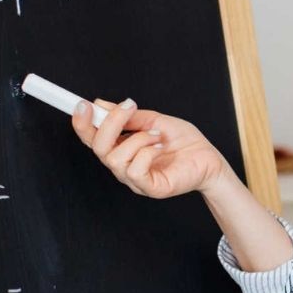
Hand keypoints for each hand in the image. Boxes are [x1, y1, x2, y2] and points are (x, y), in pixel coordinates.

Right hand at [71, 98, 230, 197]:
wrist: (209, 158)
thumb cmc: (184, 142)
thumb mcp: (154, 120)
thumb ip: (128, 116)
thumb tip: (101, 104)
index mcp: (122, 149)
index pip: (93, 139)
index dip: (82, 123)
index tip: (82, 104)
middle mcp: (124, 166)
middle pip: (99, 148)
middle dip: (111, 124)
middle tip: (130, 108)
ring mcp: (136, 180)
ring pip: (116, 159)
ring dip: (137, 139)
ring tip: (156, 135)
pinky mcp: (150, 188)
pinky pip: (135, 171)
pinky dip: (146, 153)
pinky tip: (159, 148)